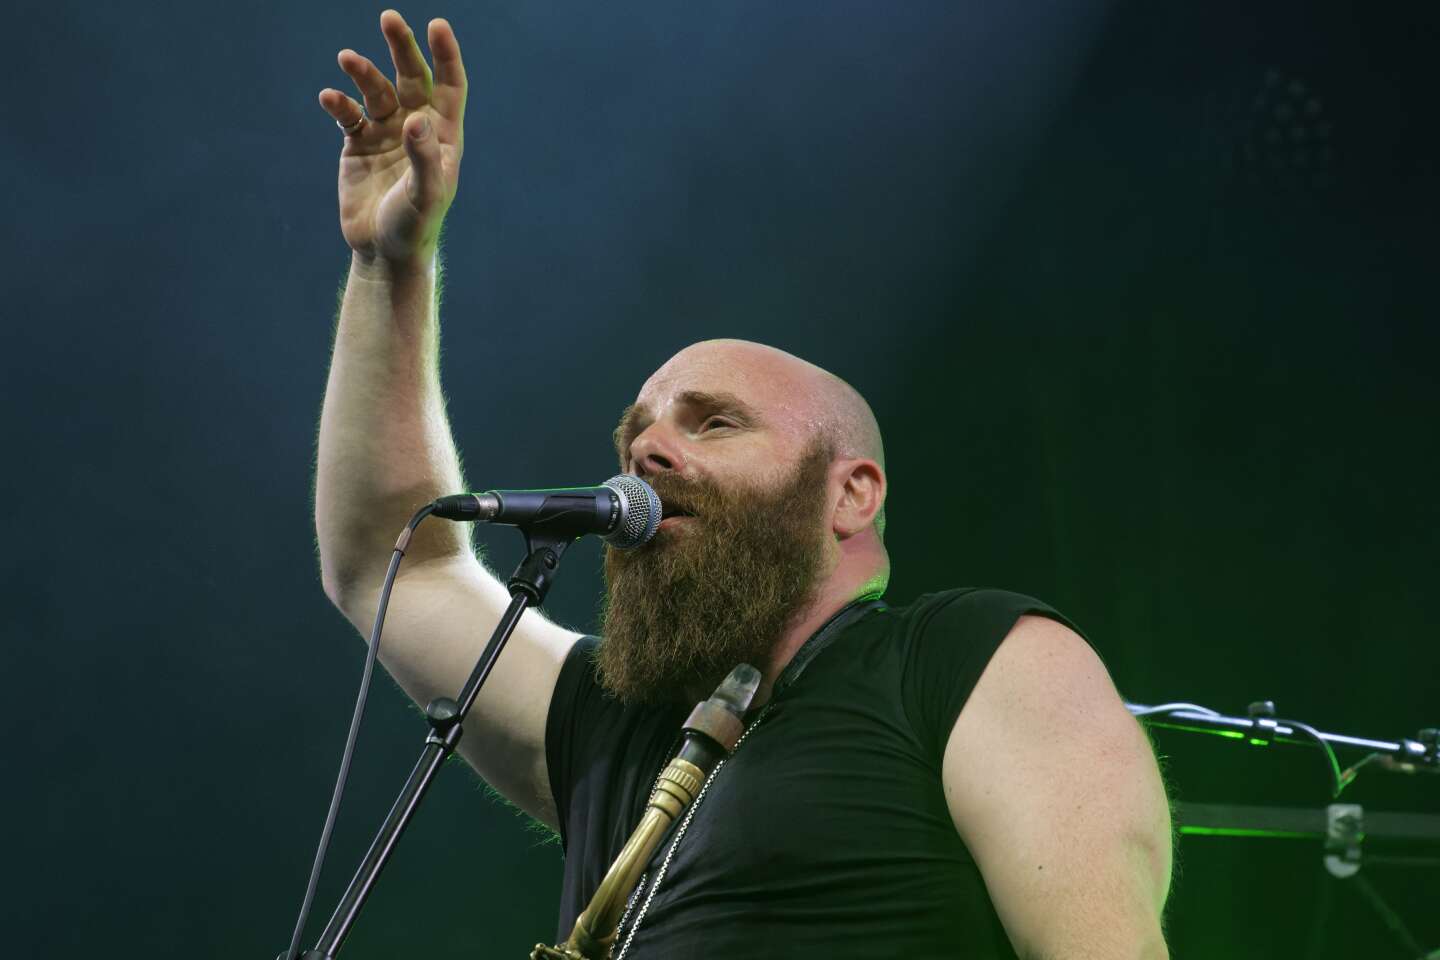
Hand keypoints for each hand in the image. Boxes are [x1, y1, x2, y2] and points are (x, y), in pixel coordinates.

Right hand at [317, 10, 466, 268]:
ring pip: (375, 90)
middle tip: (389, 18)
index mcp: (443, 135)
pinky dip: (339, 103)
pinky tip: (330, 97)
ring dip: (363, 72)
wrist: (384, 252)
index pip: (449, 85)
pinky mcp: (357, 145)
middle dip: (401, 47)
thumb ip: (423, 156)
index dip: (445, 55)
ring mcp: (386, 133)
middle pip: (411, 77)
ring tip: (347, 58)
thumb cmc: (414, 225)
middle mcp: (416, 127)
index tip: (436, 25)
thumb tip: (416, 118)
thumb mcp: (424, 194)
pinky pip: (348, 114)